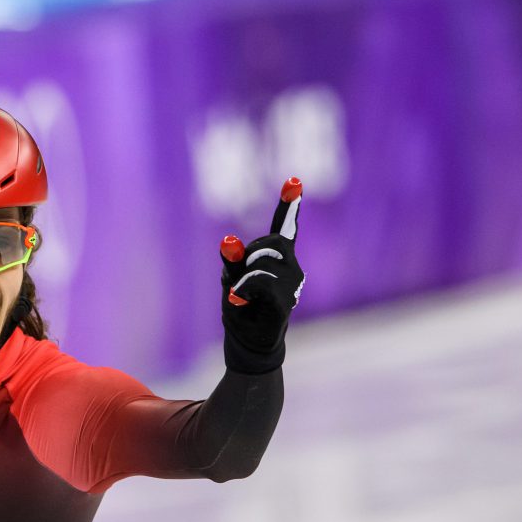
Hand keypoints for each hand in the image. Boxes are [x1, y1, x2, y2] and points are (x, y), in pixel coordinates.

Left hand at [219, 178, 303, 374]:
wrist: (250, 341)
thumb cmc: (242, 307)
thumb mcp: (231, 278)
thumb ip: (232, 260)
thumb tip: (228, 241)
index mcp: (280, 258)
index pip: (284, 228)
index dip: (289, 205)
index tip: (293, 181)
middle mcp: (291, 266)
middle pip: (265, 243)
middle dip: (245, 258)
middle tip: (241, 283)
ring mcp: (291, 283)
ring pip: (259, 263)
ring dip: (242, 278)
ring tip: (244, 297)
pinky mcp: (285, 300)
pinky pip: (260, 282)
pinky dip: (245, 288)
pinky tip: (240, 298)